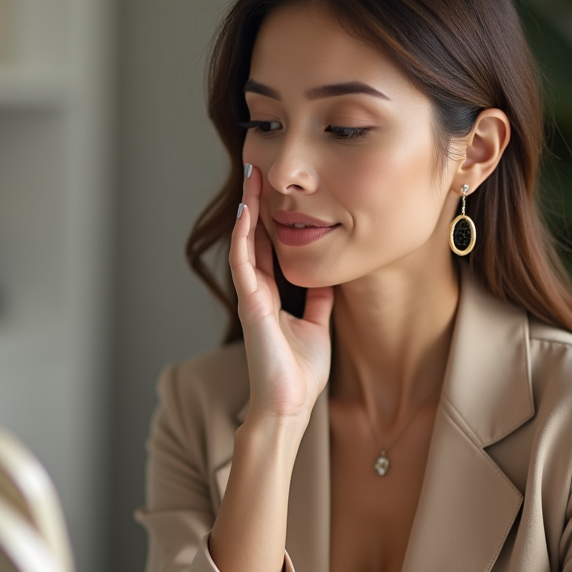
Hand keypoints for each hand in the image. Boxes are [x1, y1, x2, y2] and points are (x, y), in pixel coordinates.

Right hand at [230, 164, 334, 424]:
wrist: (288, 404)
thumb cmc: (299, 373)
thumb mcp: (317, 324)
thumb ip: (318, 300)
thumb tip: (327, 276)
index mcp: (271, 295)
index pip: (268, 246)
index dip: (271, 217)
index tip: (276, 188)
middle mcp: (258, 290)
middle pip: (254, 236)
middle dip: (256, 202)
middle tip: (258, 167)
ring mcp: (251, 295)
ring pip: (245, 241)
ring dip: (247, 208)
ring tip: (251, 177)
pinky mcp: (250, 304)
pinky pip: (244, 262)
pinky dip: (244, 235)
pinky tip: (246, 211)